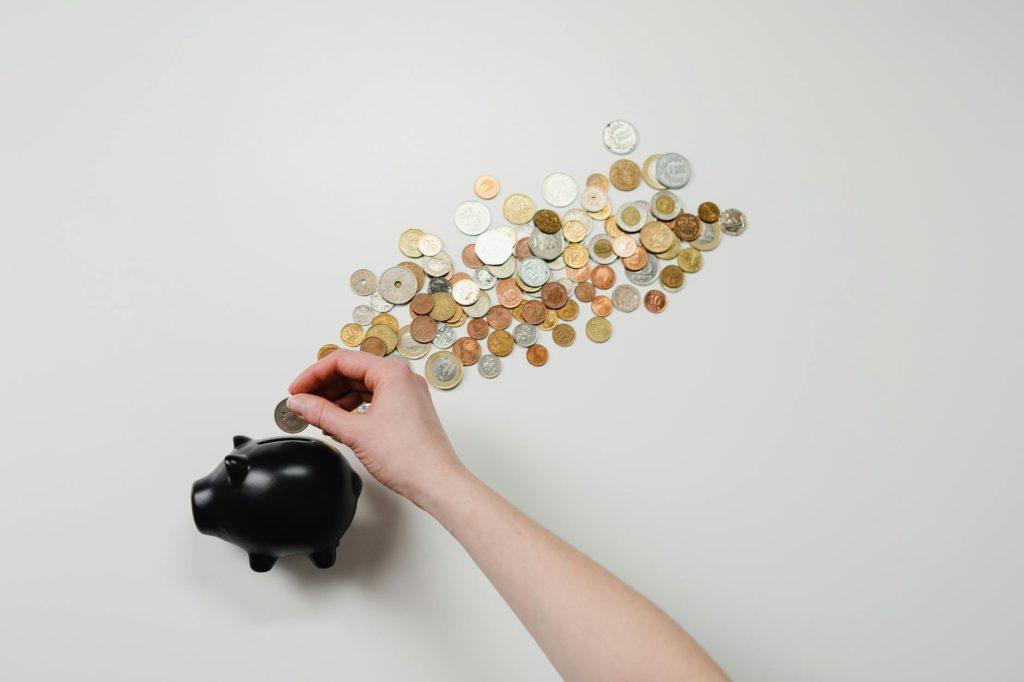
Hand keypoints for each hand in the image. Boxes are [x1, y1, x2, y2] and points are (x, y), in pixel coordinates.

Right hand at [286, 349, 465, 505]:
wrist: (436, 482)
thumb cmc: (409, 457)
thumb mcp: (355, 432)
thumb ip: (321, 413)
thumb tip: (299, 402)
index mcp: (392, 372)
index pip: (342, 361)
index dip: (313, 375)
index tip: (296, 391)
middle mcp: (402, 378)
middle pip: (352, 371)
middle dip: (323, 387)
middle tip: (301, 403)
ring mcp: (406, 394)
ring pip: (362, 386)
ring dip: (336, 399)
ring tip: (316, 415)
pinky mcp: (407, 410)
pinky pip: (373, 399)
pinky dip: (352, 409)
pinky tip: (337, 422)